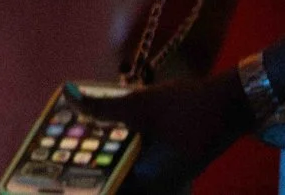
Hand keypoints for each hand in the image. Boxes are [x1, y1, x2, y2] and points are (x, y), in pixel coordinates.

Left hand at [66, 75, 249, 191]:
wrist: (232, 103)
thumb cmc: (187, 107)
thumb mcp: (139, 105)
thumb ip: (102, 108)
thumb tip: (68, 98)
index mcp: (150, 180)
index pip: (108, 187)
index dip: (82, 183)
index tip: (56, 176)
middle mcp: (157, 183)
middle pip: (113, 180)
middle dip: (86, 170)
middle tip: (53, 159)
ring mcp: (163, 174)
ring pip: (124, 170)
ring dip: (101, 158)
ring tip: (69, 143)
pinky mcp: (167, 162)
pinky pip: (134, 161)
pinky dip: (117, 149)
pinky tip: (99, 133)